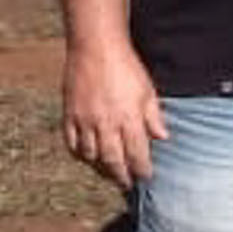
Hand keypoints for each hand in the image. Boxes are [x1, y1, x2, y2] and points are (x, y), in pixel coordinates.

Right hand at [60, 42, 164, 186]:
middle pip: (113, 161)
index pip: (137, 154)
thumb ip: (154, 116)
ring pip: (91, 156)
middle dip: (121, 176)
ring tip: (108, 173)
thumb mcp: (147, 90)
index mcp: (129, 118)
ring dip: (100, 168)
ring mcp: (85, 121)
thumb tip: (163, 138)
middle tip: (127, 184)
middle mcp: (106, 124)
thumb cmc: (126, 67)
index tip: (146, 177)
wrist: (95, 48)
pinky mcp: (69, 115)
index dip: (142, 169)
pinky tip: (86, 157)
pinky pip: (71, 143)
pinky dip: (79, 154)